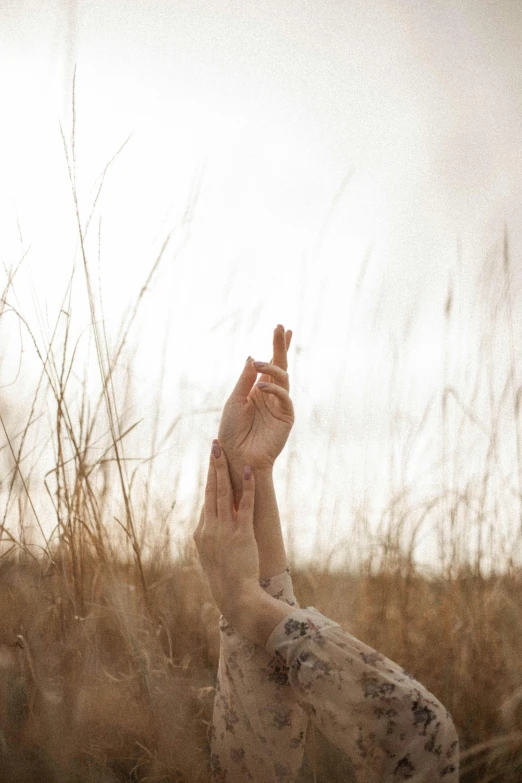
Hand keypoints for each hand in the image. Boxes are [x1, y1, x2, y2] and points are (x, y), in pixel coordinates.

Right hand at [193, 440, 260, 622]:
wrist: (235, 597)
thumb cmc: (226, 580)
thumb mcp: (212, 557)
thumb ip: (212, 538)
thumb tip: (214, 525)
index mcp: (201, 533)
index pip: (206, 500)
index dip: (209, 479)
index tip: (212, 462)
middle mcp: (209, 528)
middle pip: (210, 490)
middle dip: (212, 466)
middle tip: (214, 446)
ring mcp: (224, 530)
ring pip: (222, 493)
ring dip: (223, 469)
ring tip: (222, 450)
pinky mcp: (241, 533)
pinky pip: (244, 505)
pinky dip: (246, 487)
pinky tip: (248, 471)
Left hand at [218, 325, 293, 486]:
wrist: (236, 455)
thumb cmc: (231, 430)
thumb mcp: (235, 399)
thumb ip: (245, 379)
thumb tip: (252, 356)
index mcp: (258, 389)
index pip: (270, 364)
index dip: (277, 346)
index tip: (281, 328)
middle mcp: (271, 394)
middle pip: (280, 365)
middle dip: (281, 346)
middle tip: (281, 328)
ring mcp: (280, 405)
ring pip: (283, 378)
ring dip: (272, 368)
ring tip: (258, 363)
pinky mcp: (286, 417)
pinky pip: (284, 397)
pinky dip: (274, 389)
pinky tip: (261, 386)